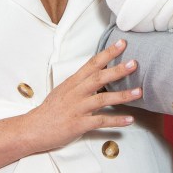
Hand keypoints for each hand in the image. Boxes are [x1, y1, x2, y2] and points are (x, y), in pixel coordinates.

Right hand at [20, 39, 141, 153]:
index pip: (92, 64)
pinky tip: (130, 119)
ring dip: (122, 96)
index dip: (107, 53)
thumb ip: (80, 82)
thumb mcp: (64, 90)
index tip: (122, 44)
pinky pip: (101, 121)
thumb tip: (98, 73)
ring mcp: (77, 108)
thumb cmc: (49, 110)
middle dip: (118, 70)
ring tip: (139, 92)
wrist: (33, 129)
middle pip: (99, 78)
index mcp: (73, 82)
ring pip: (102, 99)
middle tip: (134, 63)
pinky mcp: (79, 124)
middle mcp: (76, 93)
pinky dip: (116, 120)